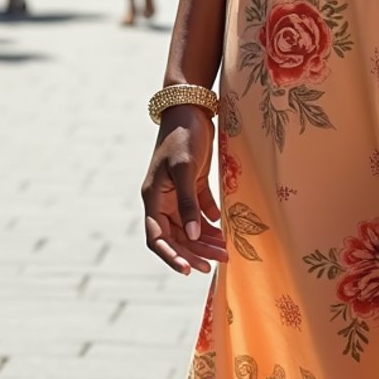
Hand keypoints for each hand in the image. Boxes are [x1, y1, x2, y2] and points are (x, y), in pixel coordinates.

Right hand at [142, 105, 226, 275]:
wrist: (191, 107)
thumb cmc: (183, 136)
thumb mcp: (184, 167)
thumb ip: (188, 201)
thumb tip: (194, 234)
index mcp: (153, 198)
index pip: (157, 238)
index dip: (171, 257)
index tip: (188, 271)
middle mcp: (163, 200)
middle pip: (177, 236)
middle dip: (195, 252)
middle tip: (218, 263)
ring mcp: (178, 193)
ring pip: (190, 227)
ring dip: (205, 240)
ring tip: (225, 252)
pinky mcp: (193, 184)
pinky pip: (200, 212)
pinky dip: (210, 223)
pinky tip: (223, 231)